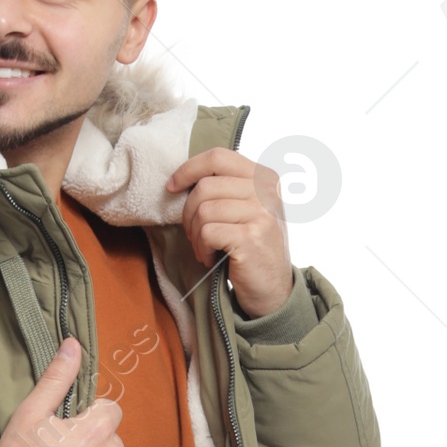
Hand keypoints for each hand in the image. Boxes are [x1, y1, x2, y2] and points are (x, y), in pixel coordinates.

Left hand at [163, 148, 293, 318]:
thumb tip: (185, 177)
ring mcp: (261, 212)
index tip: (172, 187)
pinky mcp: (251, 236)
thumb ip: (227, 188)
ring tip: (205, 249)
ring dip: (196, 236)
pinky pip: (207, 232)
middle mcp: (266, 190)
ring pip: (203, 211)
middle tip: (194, 234)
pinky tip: (212, 258)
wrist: (274, 290)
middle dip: (189, 213)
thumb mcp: (248, 209)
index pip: (218, 157)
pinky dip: (202, 248)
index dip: (189, 169)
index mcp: (264, 177)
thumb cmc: (254, 248)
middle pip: (205, 186)